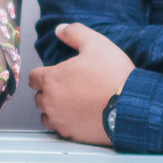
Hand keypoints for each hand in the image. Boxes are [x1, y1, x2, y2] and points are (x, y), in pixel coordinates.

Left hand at [27, 23, 134, 145]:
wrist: (130, 106)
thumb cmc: (113, 75)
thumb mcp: (96, 44)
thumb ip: (74, 33)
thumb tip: (59, 29)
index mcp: (52, 80)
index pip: (32, 78)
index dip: (43, 74)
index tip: (55, 73)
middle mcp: (50, 102)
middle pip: (38, 97)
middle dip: (48, 91)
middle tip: (67, 86)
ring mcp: (60, 120)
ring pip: (46, 114)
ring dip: (54, 108)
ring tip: (72, 102)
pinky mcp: (71, 134)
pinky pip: (60, 128)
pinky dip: (65, 122)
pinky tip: (79, 116)